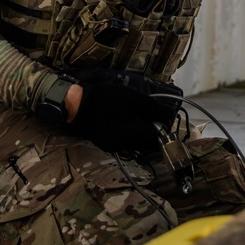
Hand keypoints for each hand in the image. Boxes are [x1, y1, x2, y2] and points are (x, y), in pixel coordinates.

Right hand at [68, 70, 182, 152]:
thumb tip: (169, 115)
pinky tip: (127, 121)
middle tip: (151, 114)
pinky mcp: (107, 145)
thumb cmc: (103, 98)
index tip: (162, 115)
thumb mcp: (129, 97)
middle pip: (147, 142)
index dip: (161, 126)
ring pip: (137, 143)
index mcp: (128, 134)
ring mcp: (114, 147)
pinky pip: (126, 142)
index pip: (154, 136)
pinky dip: (131, 133)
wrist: (74, 105)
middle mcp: (122, 146)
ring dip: (142, 132)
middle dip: (152, 130)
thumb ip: (150, 107)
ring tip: (138, 116)